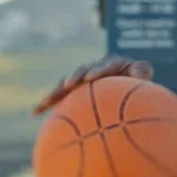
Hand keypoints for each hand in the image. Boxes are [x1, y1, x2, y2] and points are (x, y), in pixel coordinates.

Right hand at [31, 55, 152, 114]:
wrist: (126, 89)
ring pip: (66, 84)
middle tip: (70, 84)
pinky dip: (48, 103)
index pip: (105, 66)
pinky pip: (59, 96)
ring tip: (45, 102)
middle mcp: (93, 69)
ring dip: (56, 92)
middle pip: (82, 72)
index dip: (98, 71)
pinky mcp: (72, 90)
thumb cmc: (136, 82)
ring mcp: (81, 79)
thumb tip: (140, 72)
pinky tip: (35, 113)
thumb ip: (142, 70)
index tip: (92, 78)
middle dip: (76, 77)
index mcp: (111, 63)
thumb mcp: (141, 73)